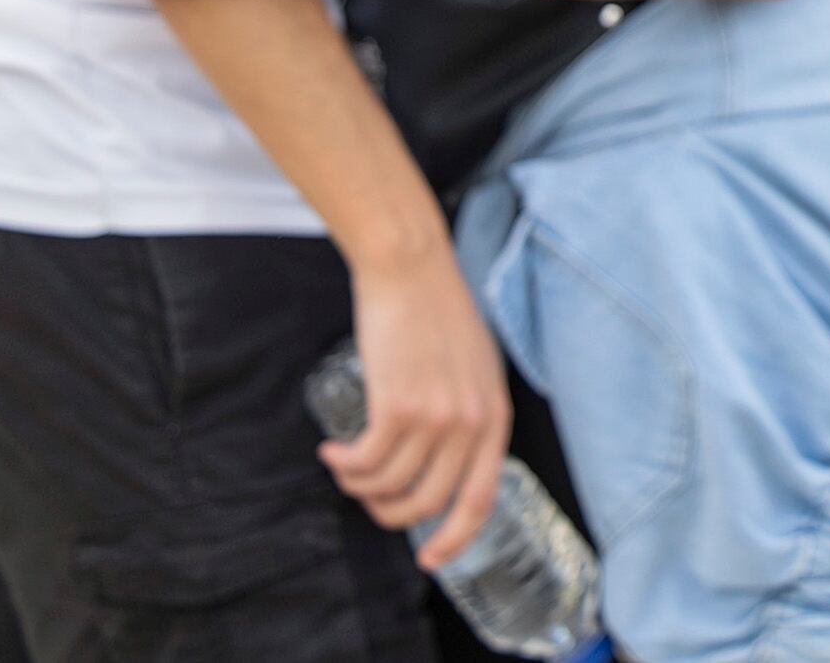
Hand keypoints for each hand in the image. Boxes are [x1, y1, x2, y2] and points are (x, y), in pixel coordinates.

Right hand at [329, 246, 511, 572]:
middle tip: (368, 498)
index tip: (430, 559)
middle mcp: (471, 423)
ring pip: (390, 484)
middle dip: (391, 512)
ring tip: (346, 468)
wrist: (412, 269)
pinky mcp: (398, 405)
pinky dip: (344, 465)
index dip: (454, 538)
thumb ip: (469, 414)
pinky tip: (334, 453)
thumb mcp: (475, 369)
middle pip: (428, 501)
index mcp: (496, 417)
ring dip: (360, 486)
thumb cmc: (438, 315)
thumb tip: (444, 463)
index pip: (480, 499)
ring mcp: (437, 416)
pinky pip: (366, 461)